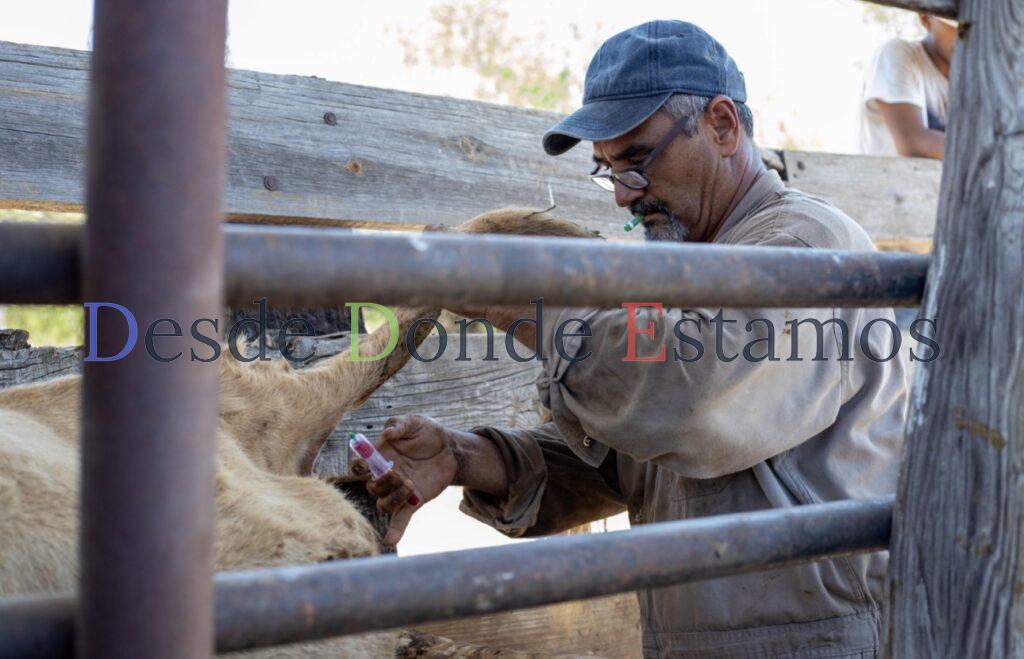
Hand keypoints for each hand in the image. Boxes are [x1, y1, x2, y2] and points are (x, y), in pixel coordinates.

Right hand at [352, 414, 458, 545]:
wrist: (451, 448)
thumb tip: (387, 433)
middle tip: (398, 472)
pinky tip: (390, 540)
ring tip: (410, 485)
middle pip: (372, 487)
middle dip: (382, 482)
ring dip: (393, 498)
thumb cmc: (427, 432)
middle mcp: (386, 476)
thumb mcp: (414, 422)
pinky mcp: (414, 501)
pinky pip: (400, 519)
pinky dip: (395, 530)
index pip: (360, 465)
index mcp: (380, 456)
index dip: (358, 466)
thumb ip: (399, 425)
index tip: (364, 464)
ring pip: (384, 504)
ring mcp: (399, 491)